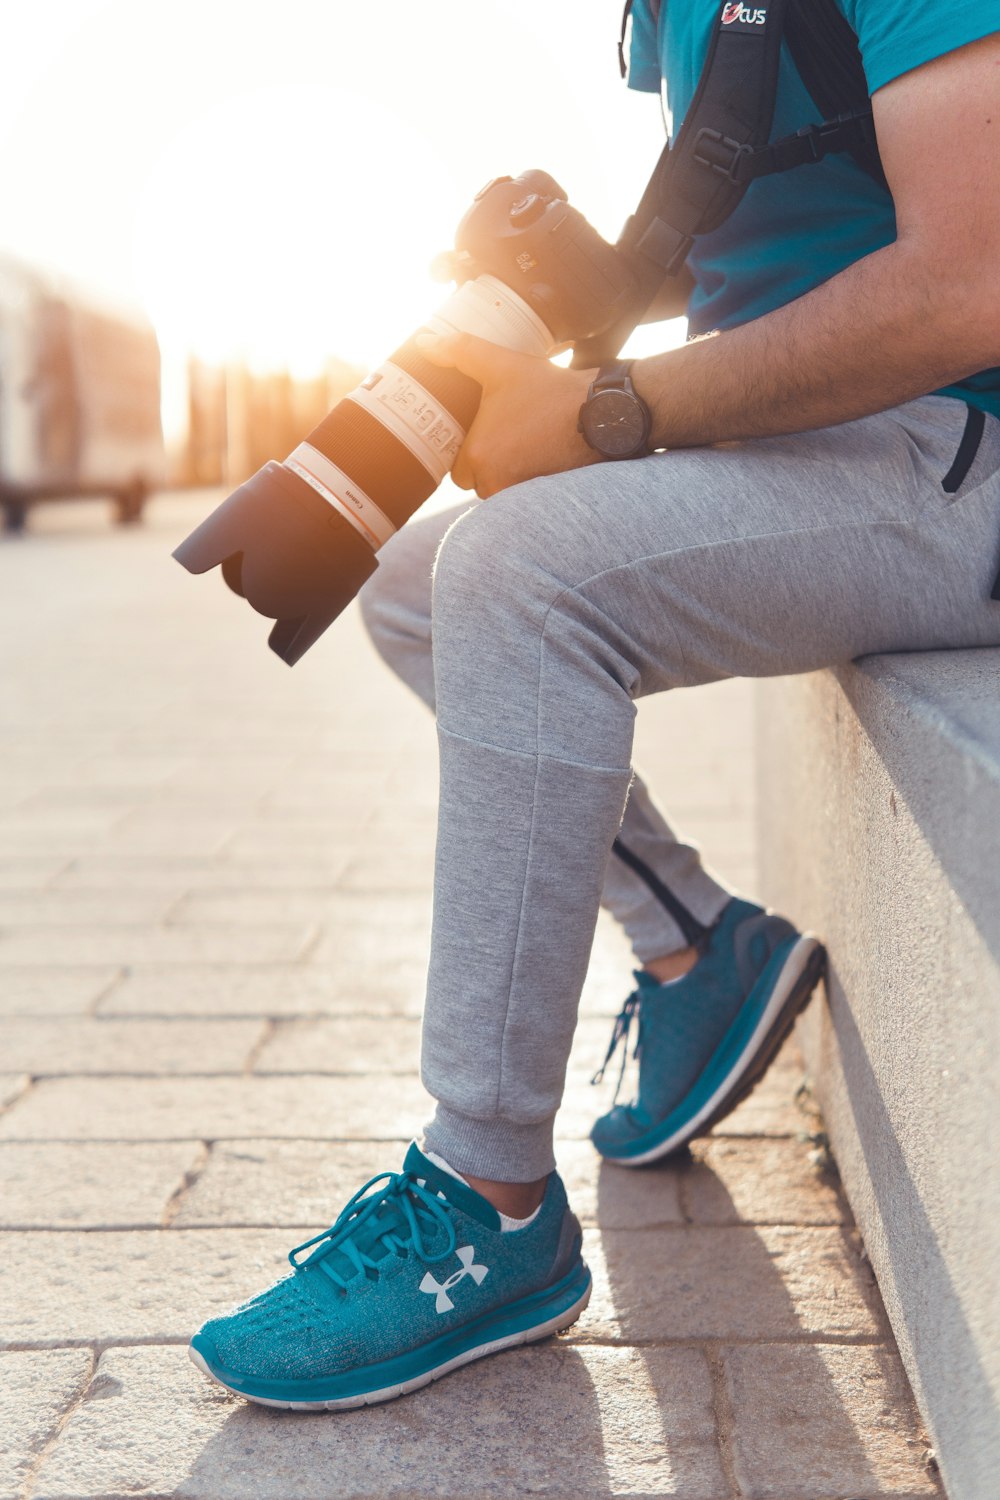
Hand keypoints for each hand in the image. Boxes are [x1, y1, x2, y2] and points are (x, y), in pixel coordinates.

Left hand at [416, 332, 599, 497]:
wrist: (601, 412)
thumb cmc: (549, 389)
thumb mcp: (501, 364)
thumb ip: (459, 351)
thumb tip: (425, 344)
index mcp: (479, 456)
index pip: (457, 470)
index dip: (468, 451)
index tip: (484, 433)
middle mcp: (497, 482)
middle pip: (479, 482)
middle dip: (487, 464)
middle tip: (505, 434)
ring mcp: (522, 493)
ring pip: (501, 489)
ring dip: (506, 473)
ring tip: (522, 442)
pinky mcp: (544, 497)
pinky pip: (523, 495)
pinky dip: (527, 480)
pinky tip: (537, 454)